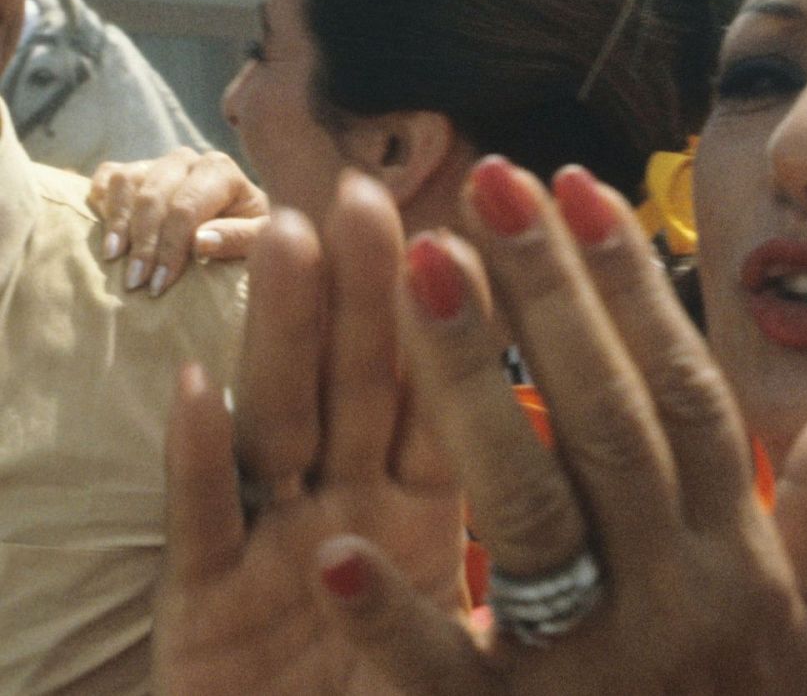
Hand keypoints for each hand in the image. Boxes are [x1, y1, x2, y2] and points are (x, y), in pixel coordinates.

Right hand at [89, 148, 268, 295]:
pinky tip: (105, 232)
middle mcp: (186, 159)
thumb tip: (201, 240)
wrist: (239, 217)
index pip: (185, 208)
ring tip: (113, 259)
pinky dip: (102, 201)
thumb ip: (239, 238)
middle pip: (152, 197)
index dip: (170, 247)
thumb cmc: (250, 231)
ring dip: (117, 223)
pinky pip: (108, 176)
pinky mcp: (135, 170)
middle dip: (142, 243)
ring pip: (126, 182)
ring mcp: (157, 162)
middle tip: (134, 282)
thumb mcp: (258, 239)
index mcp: (219, 169)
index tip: (158, 284)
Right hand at [153, 175, 463, 694]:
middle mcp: (343, 510)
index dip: (467, 312)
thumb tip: (581, 417)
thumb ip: (512, 514)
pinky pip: (203, 532)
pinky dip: (198, 462)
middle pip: (363, 383)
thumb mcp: (471, 613)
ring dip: (286, 333)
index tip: (489, 222)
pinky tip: (196, 387)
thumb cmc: (382, 690)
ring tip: (297, 238)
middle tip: (382, 190)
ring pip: (279, 424)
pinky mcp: (199, 614)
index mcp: (416, 510)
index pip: (446, 393)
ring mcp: (269, 553)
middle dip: (375, 288)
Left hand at [307, 157, 806, 692]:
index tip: (579, 189)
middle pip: (608, 422)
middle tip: (487, 184)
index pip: (687, 396)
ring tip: (417, 271)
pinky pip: (455, 681)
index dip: (636, 290)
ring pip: (534, 509)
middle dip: (549, 294)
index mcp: (741, 558)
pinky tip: (336, 549)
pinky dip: (396, 621)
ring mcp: (600, 670)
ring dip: (472, 386)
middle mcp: (679, 596)